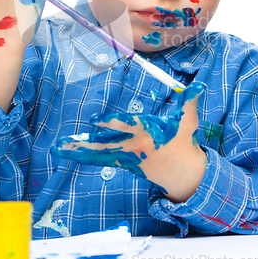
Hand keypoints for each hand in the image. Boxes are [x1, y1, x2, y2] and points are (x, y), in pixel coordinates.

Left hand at [51, 81, 206, 201]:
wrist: (182, 173)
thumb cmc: (183, 141)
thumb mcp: (188, 121)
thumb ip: (190, 102)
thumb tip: (198, 85)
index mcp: (146, 133)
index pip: (125, 126)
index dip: (109, 123)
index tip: (93, 119)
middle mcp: (133, 146)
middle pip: (105, 145)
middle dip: (84, 143)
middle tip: (64, 142)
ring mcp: (126, 156)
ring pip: (98, 154)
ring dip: (78, 151)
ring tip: (59, 148)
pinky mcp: (123, 162)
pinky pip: (100, 159)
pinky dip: (84, 156)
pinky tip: (70, 152)